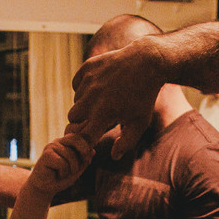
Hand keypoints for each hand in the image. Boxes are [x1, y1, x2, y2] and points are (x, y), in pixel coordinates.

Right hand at [27, 134, 92, 195]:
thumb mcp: (76, 170)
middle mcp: (58, 142)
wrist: (44, 188)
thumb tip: (93, 151)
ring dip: (70, 170)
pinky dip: (63, 173)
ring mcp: (51, 147)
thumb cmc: (60, 178)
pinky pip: (62, 163)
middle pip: (76, 141)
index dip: (85, 148)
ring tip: (62, 174)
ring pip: (70, 155)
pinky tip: (56, 175)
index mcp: (65, 143)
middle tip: (76, 170)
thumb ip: (84, 161)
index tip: (86, 160)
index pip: (78, 137)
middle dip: (81, 157)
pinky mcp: (46, 155)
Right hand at [67, 37, 163, 158]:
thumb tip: (114, 157)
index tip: (93, 137)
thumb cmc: (144, 97)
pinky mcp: (87, 67)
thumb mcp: (140, 123)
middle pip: (72, 119)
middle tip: (96, 118)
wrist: (146, 62)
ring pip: (75, 101)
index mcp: (103, 114)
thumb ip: (126, 143)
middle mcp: (92, 97)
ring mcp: (89, 80)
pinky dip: (82, 88)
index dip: (85, 139)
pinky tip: (97, 87)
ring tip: (102, 101)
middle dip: (82, 121)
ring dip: (84, 104)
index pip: (82, 136)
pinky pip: (76, 84)